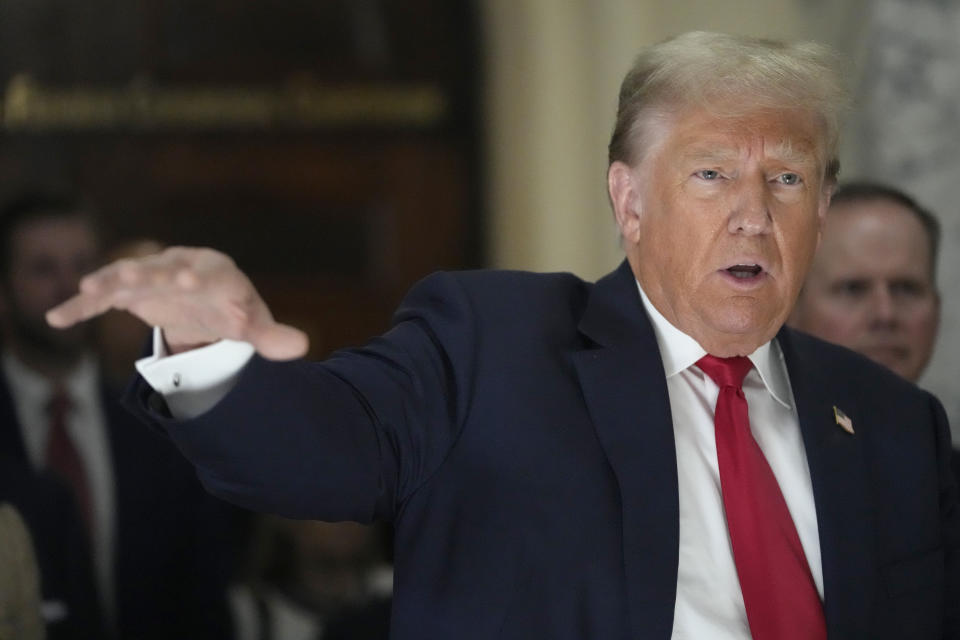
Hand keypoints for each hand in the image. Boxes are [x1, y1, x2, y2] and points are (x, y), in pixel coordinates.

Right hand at [46, 246, 308, 359]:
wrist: (205, 297)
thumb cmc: (232, 308)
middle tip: (131, 276)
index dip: (197, 276)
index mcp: (214, 271)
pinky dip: (82, 306)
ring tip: (88, 289)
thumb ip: (271, 335)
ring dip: (110, 282)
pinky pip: (103, 298)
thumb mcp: (251, 323)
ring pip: (127, 276)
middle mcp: (179, 266)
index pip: (206, 272)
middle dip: (148, 272)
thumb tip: (302, 347)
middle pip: (162, 268)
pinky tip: (56, 317)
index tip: (188, 280)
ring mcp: (150, 277)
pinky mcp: (128, 292)